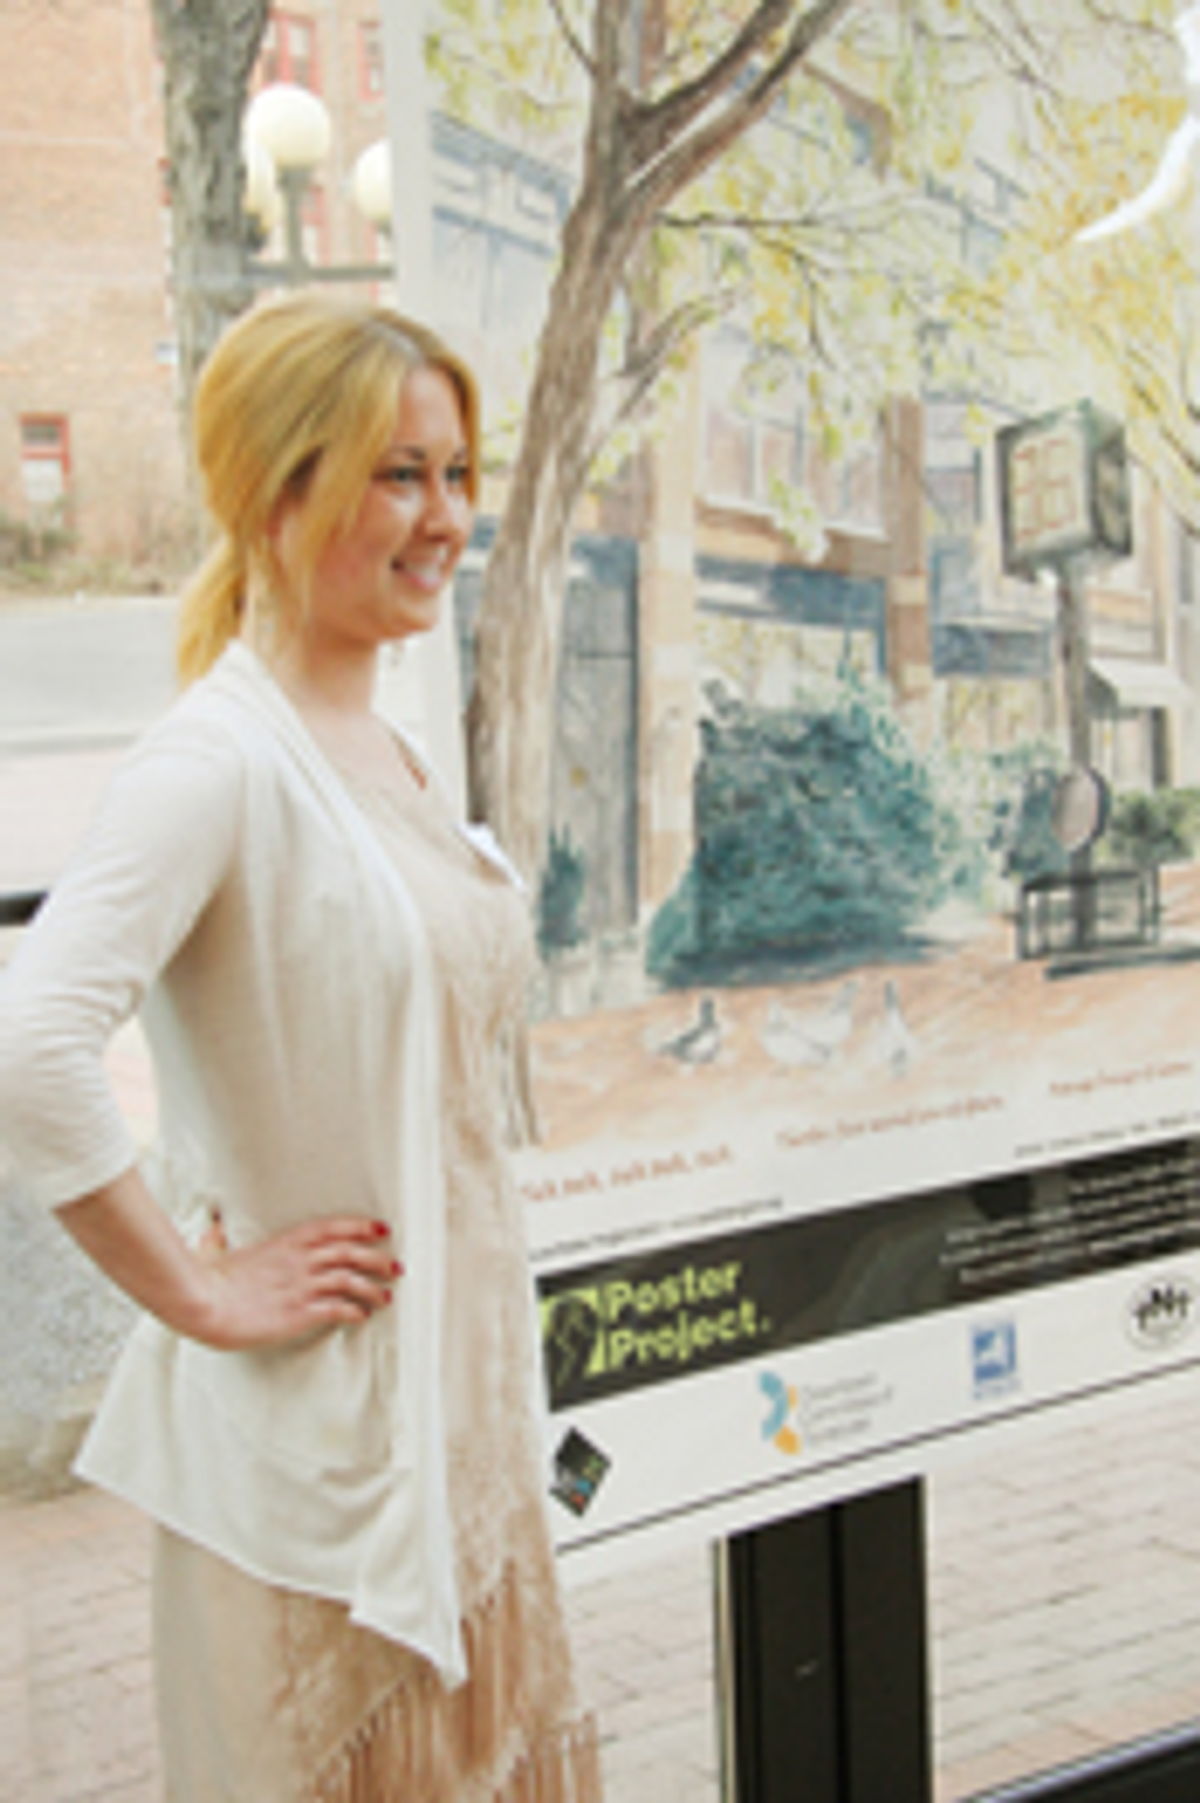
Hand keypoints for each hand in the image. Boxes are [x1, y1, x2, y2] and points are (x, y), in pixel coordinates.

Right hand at [192, 1215, 401, 1350]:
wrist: (204, 1303)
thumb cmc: (206, 1278)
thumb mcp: (214, 1249)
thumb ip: (218, 1238)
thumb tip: (212, 1228)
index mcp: (284, 1242)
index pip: (333, 1227)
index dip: (361, 1227)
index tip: (381, 1228)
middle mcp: (299, 1260)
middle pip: (351, 1253)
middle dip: (378, 1259)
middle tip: (395, 1266)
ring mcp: (301, 1286)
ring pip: (350, 1280)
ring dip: (373, 1288)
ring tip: (386, 1297)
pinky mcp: (300, 1312)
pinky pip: (337, 1309)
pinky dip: (354, 1312)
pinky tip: (361, 1316)